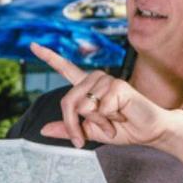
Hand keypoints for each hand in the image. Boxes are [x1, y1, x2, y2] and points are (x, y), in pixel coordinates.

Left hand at [29, 43, 171, 148]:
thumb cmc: (123, 129)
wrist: (150, 131)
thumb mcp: (91, 132)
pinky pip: (99, 109)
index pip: (65, 69)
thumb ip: (69, 129)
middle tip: (89, 137)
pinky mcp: (118, 86)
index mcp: (87, 87)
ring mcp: (107, 80)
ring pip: (83, 107)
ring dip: (98, 123)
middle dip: (74, 126)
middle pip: (67, 101)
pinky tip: (123, 116)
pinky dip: (109, 120)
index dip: (49, 57)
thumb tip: (43, 130)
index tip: (32, 45)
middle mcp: (95, 79)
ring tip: (114, 121)